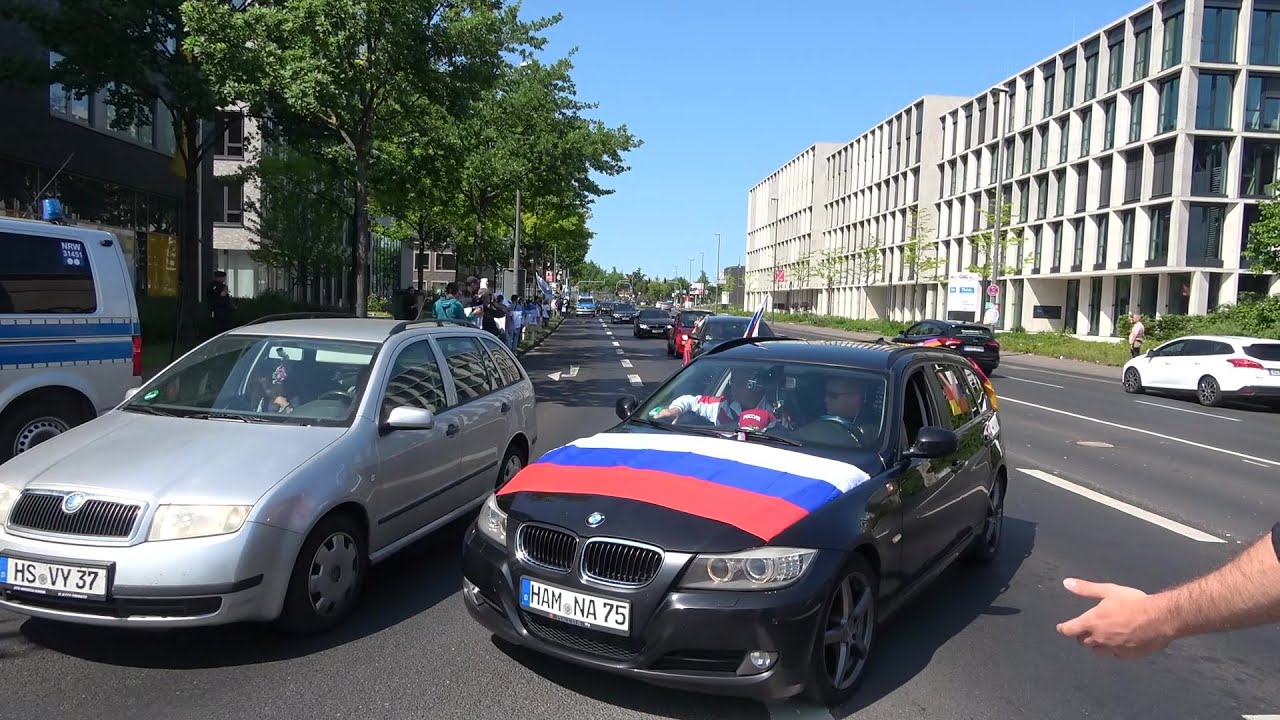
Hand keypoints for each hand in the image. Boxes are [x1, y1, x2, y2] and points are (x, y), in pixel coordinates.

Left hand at [1056, 578, 1174, 657]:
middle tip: (1087, 628)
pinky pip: (1115, 655)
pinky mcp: (1127, 656)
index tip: (1062, 628)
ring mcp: (1113, 649)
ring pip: (1098, 651)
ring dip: (1097, 645)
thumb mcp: (1108, 591)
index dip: (1063, 629)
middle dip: (1083, 635)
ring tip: (1102, 636)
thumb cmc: (1133, 602)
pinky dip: (1114, 650)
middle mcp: (1100, 638)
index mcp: (1092, 622)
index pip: (1069, 630)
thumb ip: (1086, 589)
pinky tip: (1120, 642)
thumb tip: (1066, 583)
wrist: (1160, 618)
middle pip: (1083, 642)